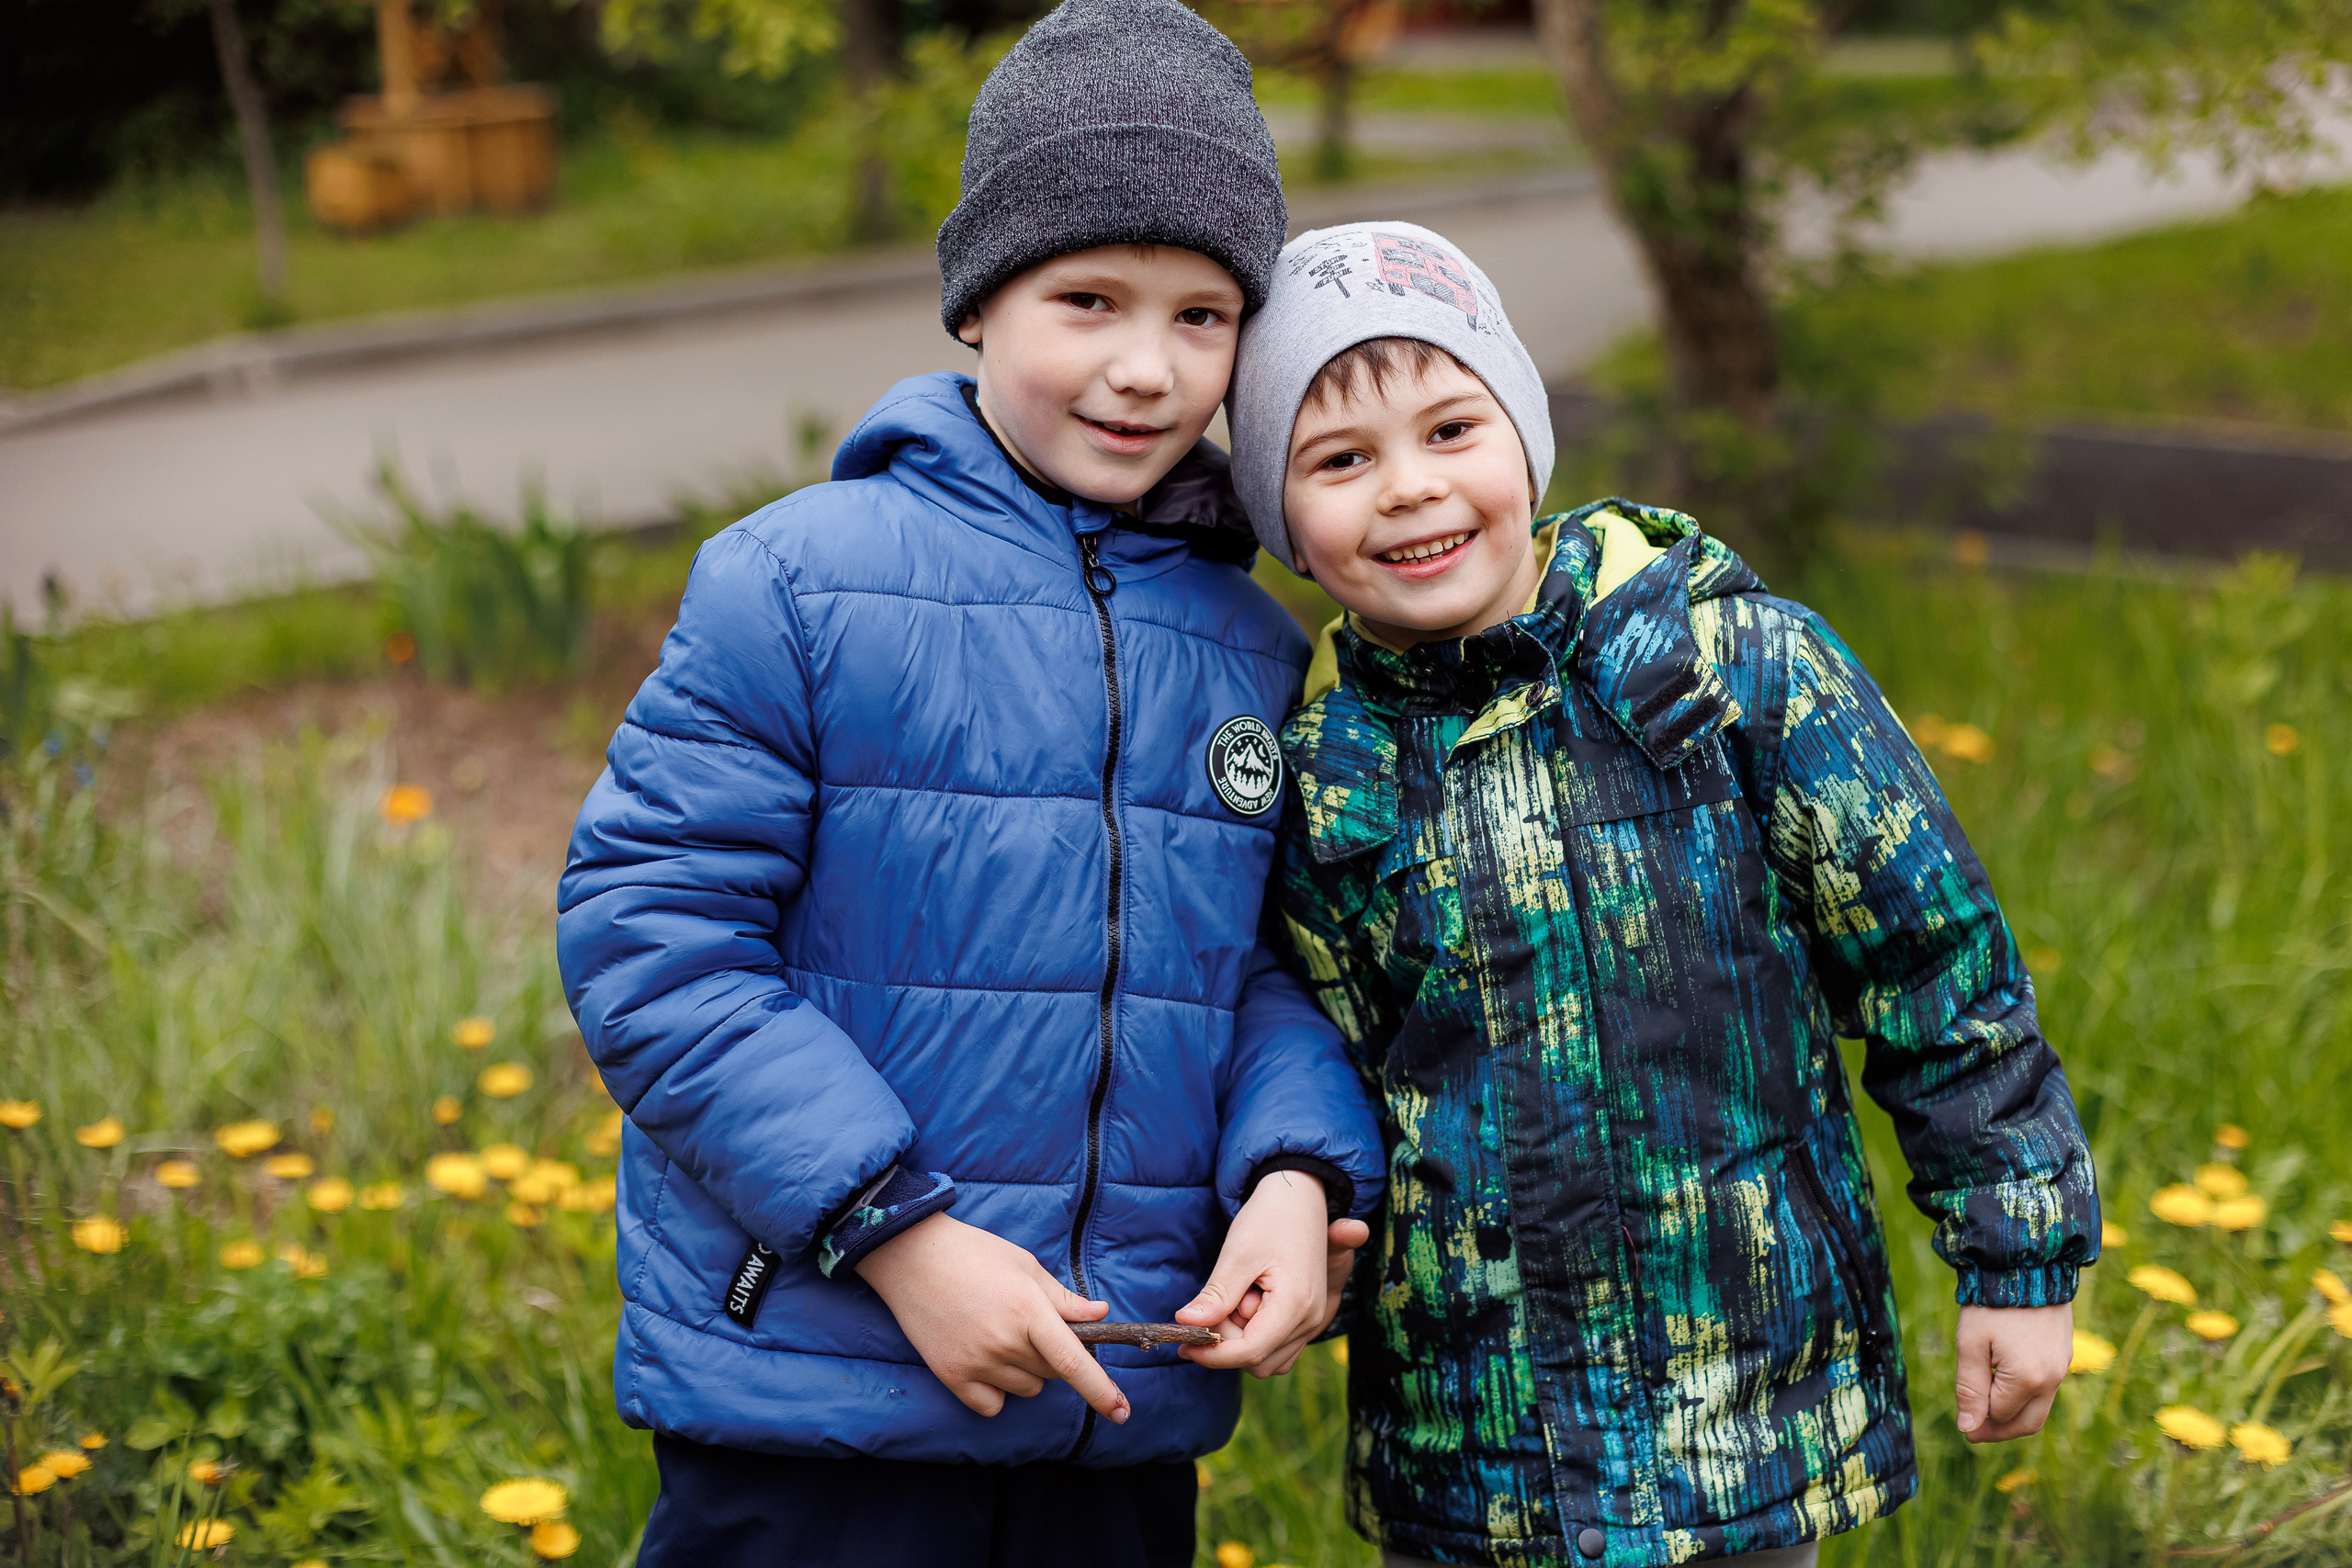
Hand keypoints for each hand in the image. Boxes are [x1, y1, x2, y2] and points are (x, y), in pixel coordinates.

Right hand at [856, 1213, 1127, 1423]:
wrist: (911, 1256)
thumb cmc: (974, 1253)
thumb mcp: (1025, 1265)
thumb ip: (1063, 1298)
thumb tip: (1100, 1314)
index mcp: (1029, 1310)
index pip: (1073, 1363)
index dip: (1102, 1391)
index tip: (1123, 1413)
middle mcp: (1005, 1342)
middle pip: (1053, 1373)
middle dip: (1053, 1354)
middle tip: (1028, 1323)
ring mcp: (976, 1363)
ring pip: (1027, 1388)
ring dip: (1026, 1371)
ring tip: (1000, 1334)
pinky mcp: (952, 1376)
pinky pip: (993, 1405)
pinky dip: (997, 1391)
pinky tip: (984, 1359)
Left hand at [1175, 1171, 1370, 1376]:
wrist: (1300, 1198)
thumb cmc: (1270, 1218)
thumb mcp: (1238, 1253)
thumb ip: (1216, 1295)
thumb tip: (1185, 1324)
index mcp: (1295, 1305)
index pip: (1249, 1352)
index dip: (1212, 1355)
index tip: (1183, 1344)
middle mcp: (1310, 1320)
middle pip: (1258, 1361)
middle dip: (1228, 1342)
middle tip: (1217, 1302)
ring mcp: (1312, 1321)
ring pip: (1269, 1360)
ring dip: (1242, 1340)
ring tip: (1235, 1299)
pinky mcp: (1306, 1318)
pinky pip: (1278, 1347)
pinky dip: (1255, 1337)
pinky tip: (1244, 1305)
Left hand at [1954, 1301, 2071, 1441]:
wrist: (2025, 1263)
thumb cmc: (1992, 1303)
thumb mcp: (1971, 1344)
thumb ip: (1969, 1388)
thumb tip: (1967, 1427)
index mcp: (2029, 1379)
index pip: (2000, 1415)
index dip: (1978, 1419)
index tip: (1961, 1420)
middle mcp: (2052, 1378)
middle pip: (2028, 1423)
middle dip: (2000, 1431)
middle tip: (1973, 1429)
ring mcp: (2062, 1367)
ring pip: (2039, 1408)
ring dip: (2013, 1414)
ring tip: (1985, 1407)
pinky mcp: (2063, 1355)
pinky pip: (2046, 1389)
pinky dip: (2025, 1396)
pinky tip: (2002, 1383)